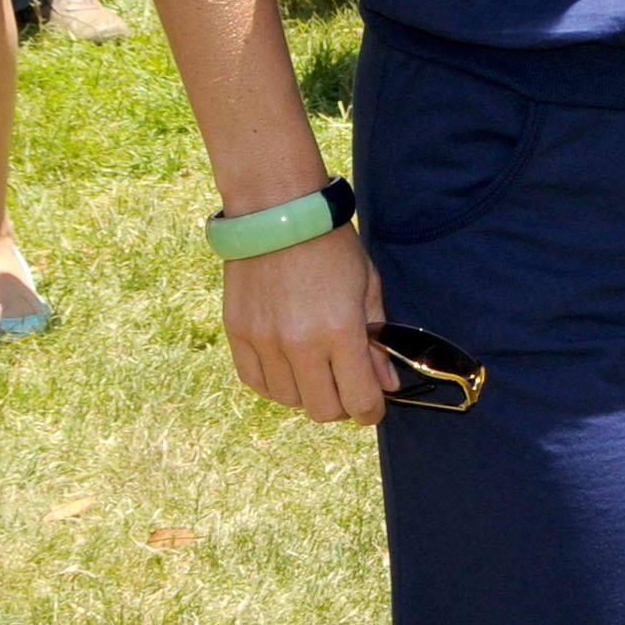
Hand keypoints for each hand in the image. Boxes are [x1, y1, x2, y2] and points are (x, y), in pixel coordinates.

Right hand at [221, 218, 397, 424]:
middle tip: (346, 387)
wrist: (278, 212)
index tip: (373, 406)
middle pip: (322, 409)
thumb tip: (387, 384)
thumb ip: (378, 341)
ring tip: (316, 369)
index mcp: (340, 332)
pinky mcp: (238, 333)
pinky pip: (255, 381)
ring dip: (307, 393)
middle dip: (342, 405)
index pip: (359, 400)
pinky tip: (288, 366)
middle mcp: (300, 343)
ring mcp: (265, 341)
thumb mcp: (368, 288)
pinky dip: (274, 383)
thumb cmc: (331, 246)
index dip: (371, 411)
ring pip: (288, 399)